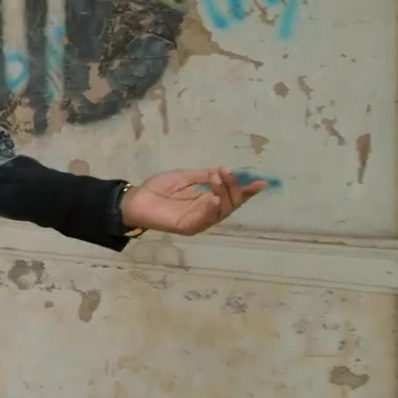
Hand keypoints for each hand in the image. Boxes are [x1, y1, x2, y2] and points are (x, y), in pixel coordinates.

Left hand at [121, 168, 267, 235]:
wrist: (136, 199)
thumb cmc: (158, 189)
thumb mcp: (185, 177)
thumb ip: (205, 175)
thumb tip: (224, 170)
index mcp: (207, 201)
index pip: (232, 197)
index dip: (247, 191)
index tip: (262, 182)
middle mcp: (207, 213)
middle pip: (231, 204)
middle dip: (233, 187)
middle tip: (226, 172)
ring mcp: (199, 221)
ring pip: (222, 211)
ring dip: (223, 194)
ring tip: (217, 179)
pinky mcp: (188, 227)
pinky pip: (205, 220)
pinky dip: (211, 209)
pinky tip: (214, 198)